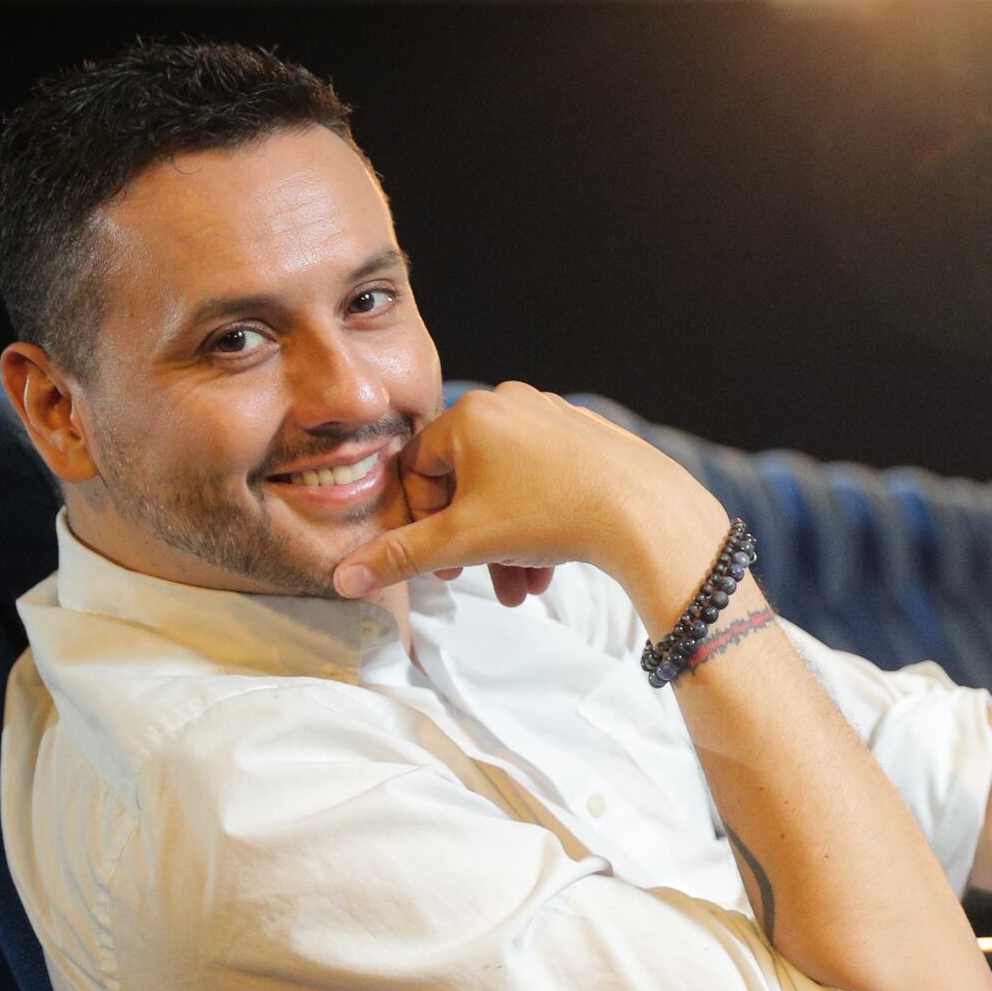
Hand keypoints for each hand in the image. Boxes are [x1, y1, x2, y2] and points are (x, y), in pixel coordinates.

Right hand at [332, 383, 729, 615]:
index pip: (417, 467)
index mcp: (471, 413)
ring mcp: (554, 416)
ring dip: (507, 544)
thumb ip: (400, 556)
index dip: (420, 521)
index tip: (438, 562)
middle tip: (481, 580)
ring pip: (509, 488)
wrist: (646, 514)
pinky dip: (540, 523)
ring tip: (525, 588)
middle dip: (472, 542)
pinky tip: (551, 566)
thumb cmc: (552, 516)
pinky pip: (546, 481)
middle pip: (466, 482)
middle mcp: (511, 402)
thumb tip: (344, 576)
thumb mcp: (464, 542)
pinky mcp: (590, 437)